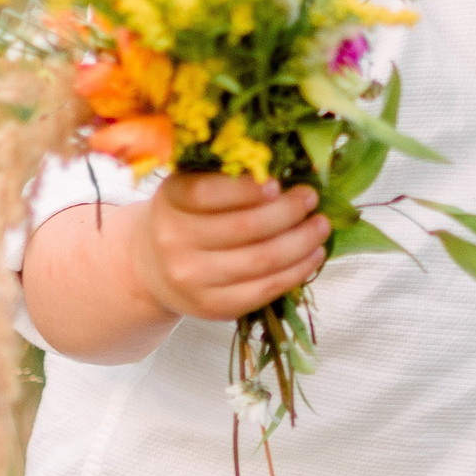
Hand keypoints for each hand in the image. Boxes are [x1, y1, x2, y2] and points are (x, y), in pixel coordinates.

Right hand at [131, 173, 330, 323]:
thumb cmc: (189, 215)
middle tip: (312, 198)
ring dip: (302, 242)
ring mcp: (192, 278)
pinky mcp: (211, 306)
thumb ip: (230, 175)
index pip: (208, 193)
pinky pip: (263, 290)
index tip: (279, 183)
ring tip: (321, 226)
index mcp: (171, 200)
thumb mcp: (194, 185)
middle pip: (245, 227)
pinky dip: (296, 272)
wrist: (154, 265)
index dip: (247, 189)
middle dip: (289, 212)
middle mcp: (175, 240)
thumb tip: (292, 168)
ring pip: (261, 260)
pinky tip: (313, 256)